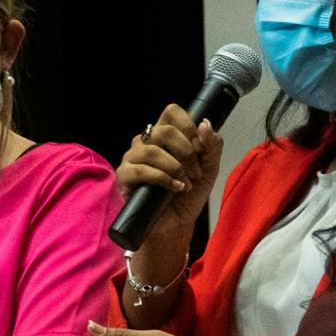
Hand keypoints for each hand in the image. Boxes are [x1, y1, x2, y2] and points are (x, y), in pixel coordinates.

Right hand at [116, 106, 222, 247]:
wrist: (176, 223)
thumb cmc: (188, 194)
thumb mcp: (209, 168)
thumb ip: (211, 145)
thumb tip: (205, 124)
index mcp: (165, 135)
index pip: (171, 112)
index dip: (188, 125)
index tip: (199, 146)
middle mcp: (146, 142)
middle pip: (164, 130)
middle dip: (186, 152)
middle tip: (195, 172)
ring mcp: (133, 158)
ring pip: (152, 150)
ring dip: (175, 168)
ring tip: (185, 184)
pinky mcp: (124, 176)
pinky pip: (140, 170)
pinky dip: (162, 179)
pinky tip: (174, 188)